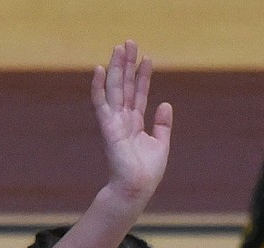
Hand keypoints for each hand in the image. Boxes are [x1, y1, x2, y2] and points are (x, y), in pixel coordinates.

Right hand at [92, 41, 172, 208]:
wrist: (136, 189)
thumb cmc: (146, 173)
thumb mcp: (160, 145)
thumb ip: (162, 124)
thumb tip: (165, 103)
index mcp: (135, 123)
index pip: (138, 93)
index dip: (143, 76)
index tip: (148, 58)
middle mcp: (123, 120)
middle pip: (125, 86)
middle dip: (127, 64)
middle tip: (130, 42)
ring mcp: (114, 122)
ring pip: (114, 89)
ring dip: (116, 68)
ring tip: (120, 47)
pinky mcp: (107, 128)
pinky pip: (100, 103)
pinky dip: (98, 87)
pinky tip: (99, 69)